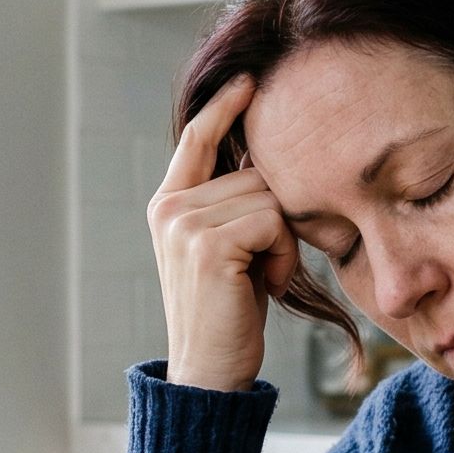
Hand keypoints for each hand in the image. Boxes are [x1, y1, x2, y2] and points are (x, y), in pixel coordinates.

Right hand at [148, 73, 297, 391]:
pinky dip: (284, 255)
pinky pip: (275, 221)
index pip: (197, 137)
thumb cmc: (229, 313)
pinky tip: (265, 286)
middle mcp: (170, 207)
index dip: (224, 105)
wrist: (209, 372)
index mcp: (168, 204)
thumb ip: (232, 204)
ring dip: (284, 241)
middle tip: (264, 267)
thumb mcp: (225, 249)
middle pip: (255, 173)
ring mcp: (184, 222)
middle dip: (278, 219)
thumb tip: (266, 161)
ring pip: (270, 197)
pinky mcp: (208, 243)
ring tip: (261, 278)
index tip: (249, 80)